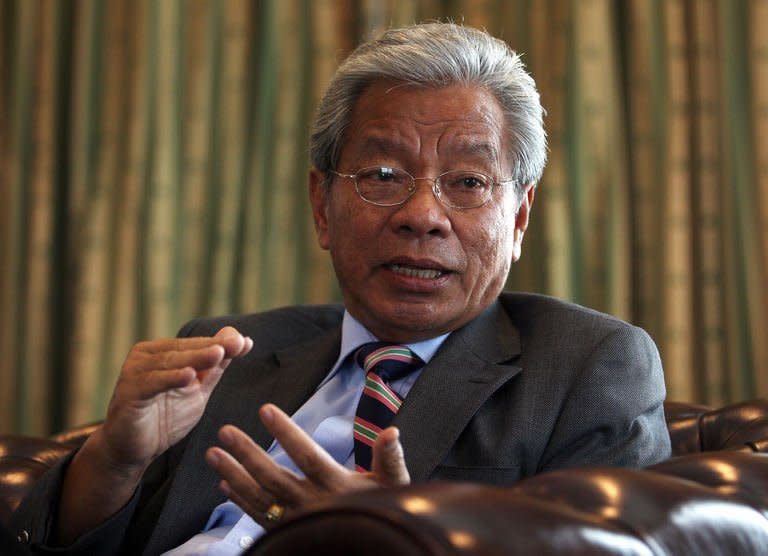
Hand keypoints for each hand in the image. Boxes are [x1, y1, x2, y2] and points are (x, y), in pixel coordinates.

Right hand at [98, 326, 252, 473]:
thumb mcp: (197, 390)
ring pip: (169, 363)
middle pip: (184, 350)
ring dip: (195, 358)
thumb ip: (216, 366)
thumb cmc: (166, 416)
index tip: (245, 342)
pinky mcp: (128, 394)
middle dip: (212, 347)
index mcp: (162, 352)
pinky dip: (170, 378)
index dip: (221, 343)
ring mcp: (134, 373)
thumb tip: (239, 337)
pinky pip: (151, 384)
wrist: (134, 451)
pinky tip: (189, 376)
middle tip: (236, 344)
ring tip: (218, 354)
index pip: (196, 344)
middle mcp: (145, 357)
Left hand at [205, 403, 409, 527]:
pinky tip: (224, 484)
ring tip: (213, 453)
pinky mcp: (287, 534)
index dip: (287, 433)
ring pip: (260, 499)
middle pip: (274, 477)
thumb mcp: (394, 484)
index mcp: (338, 487)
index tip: (266, 410)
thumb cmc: (386, 511)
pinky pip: (259, 519)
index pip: (308, 456)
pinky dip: (240, 502)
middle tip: (224, 431)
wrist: (378, 548)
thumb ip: (390, 458)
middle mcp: (313, 506)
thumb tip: (392, 431)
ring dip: (234, 475)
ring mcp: (297, 523)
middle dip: (247, 453)